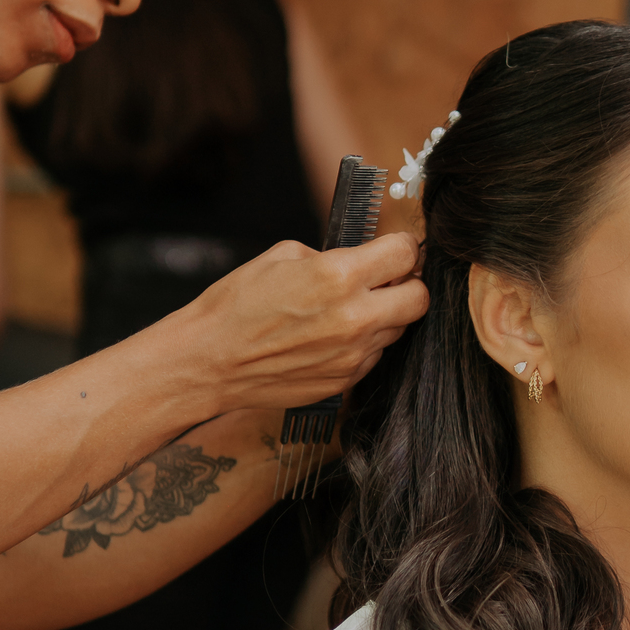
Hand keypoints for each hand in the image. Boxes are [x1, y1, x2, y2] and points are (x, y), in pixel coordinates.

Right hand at [181, 233, 427, 413]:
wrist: (210, 360)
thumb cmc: (237, 305)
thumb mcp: (284, 256)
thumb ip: (333, 256)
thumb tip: (363, 261)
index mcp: (338, 276)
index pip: (405, 254)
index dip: (402, 247)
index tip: (394, 249)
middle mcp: (354, 318)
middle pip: (420, 298)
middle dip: (408, 284)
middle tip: (387, 280)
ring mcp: (353, 355)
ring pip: (398, 330)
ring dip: (384, 316)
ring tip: (349, 311)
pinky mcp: (345, 381)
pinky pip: (373, 356)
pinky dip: (363, 344)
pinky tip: (332, 337)